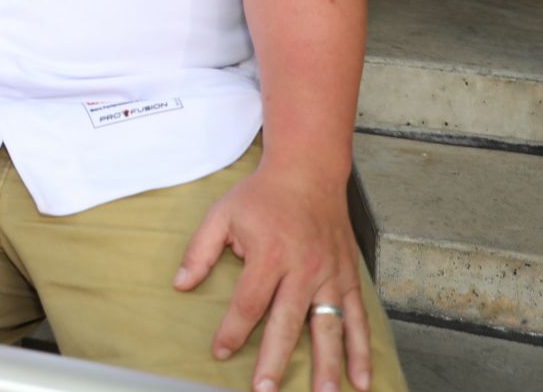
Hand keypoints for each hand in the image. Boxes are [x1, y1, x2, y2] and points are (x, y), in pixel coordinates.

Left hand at [176, 163, 373, 391]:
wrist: (308, 172)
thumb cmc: (261, 196)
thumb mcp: (221, 215)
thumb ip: (199, 251)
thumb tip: (180, 285)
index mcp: (269, 254)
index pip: (249, 303)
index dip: (233, 331)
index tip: (220, 353)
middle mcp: (303, 268)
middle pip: (288, 322)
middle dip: (276, 360)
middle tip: (265, 390)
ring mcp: (330, 275)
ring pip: (330, 327)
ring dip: (329, 365)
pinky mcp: (348, 277)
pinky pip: (358, 318)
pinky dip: (362, 349)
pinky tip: (361, 378)